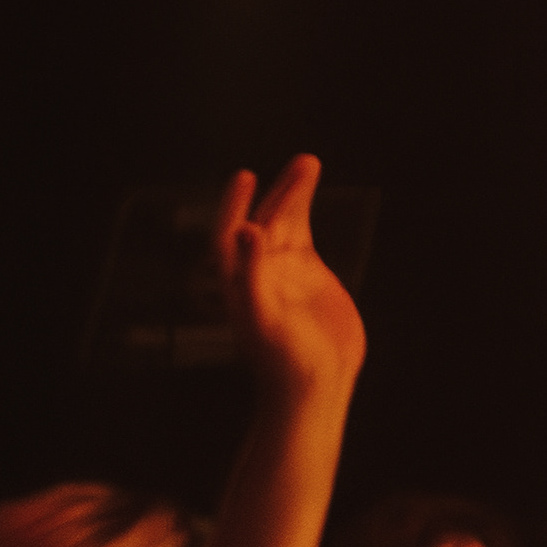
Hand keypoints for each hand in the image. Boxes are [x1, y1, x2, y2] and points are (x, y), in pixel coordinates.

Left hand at [211, 156, 364, 403]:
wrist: (316, 384)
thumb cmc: (283, 361)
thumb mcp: (265, 317)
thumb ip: (253, 274)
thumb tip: (246, 229)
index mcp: (242, 284)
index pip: (230, 237)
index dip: (233, 206)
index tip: (246, 176)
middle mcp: (260, 274)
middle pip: (265, 221)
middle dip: (280, 192)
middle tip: (305, 162)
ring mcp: (286, 274)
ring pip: (286, 224)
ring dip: (295, 195)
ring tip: (311, 163)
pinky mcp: (311, 279)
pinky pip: (302, 238)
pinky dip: (305, 215)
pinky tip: (311, 198)